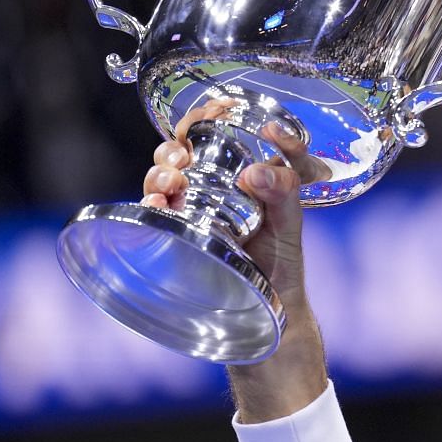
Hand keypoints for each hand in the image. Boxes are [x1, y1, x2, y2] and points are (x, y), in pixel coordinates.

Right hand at [143, 97, 330, 420]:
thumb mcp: (289, 233)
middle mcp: (227, 183)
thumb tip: (257, 172)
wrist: (260, 323)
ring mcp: (200, 203)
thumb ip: (284, 199)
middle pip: (200, 141)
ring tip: (169, 180)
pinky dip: (152, 193)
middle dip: (188, 137)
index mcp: (261, 178)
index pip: (253, 132)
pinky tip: (156, 199)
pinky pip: (159, 199)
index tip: (260, 126)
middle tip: (185, 153)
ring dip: (164, 164)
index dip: (249, 118)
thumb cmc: (281, 273)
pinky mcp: (179, 225)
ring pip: (174, 166)